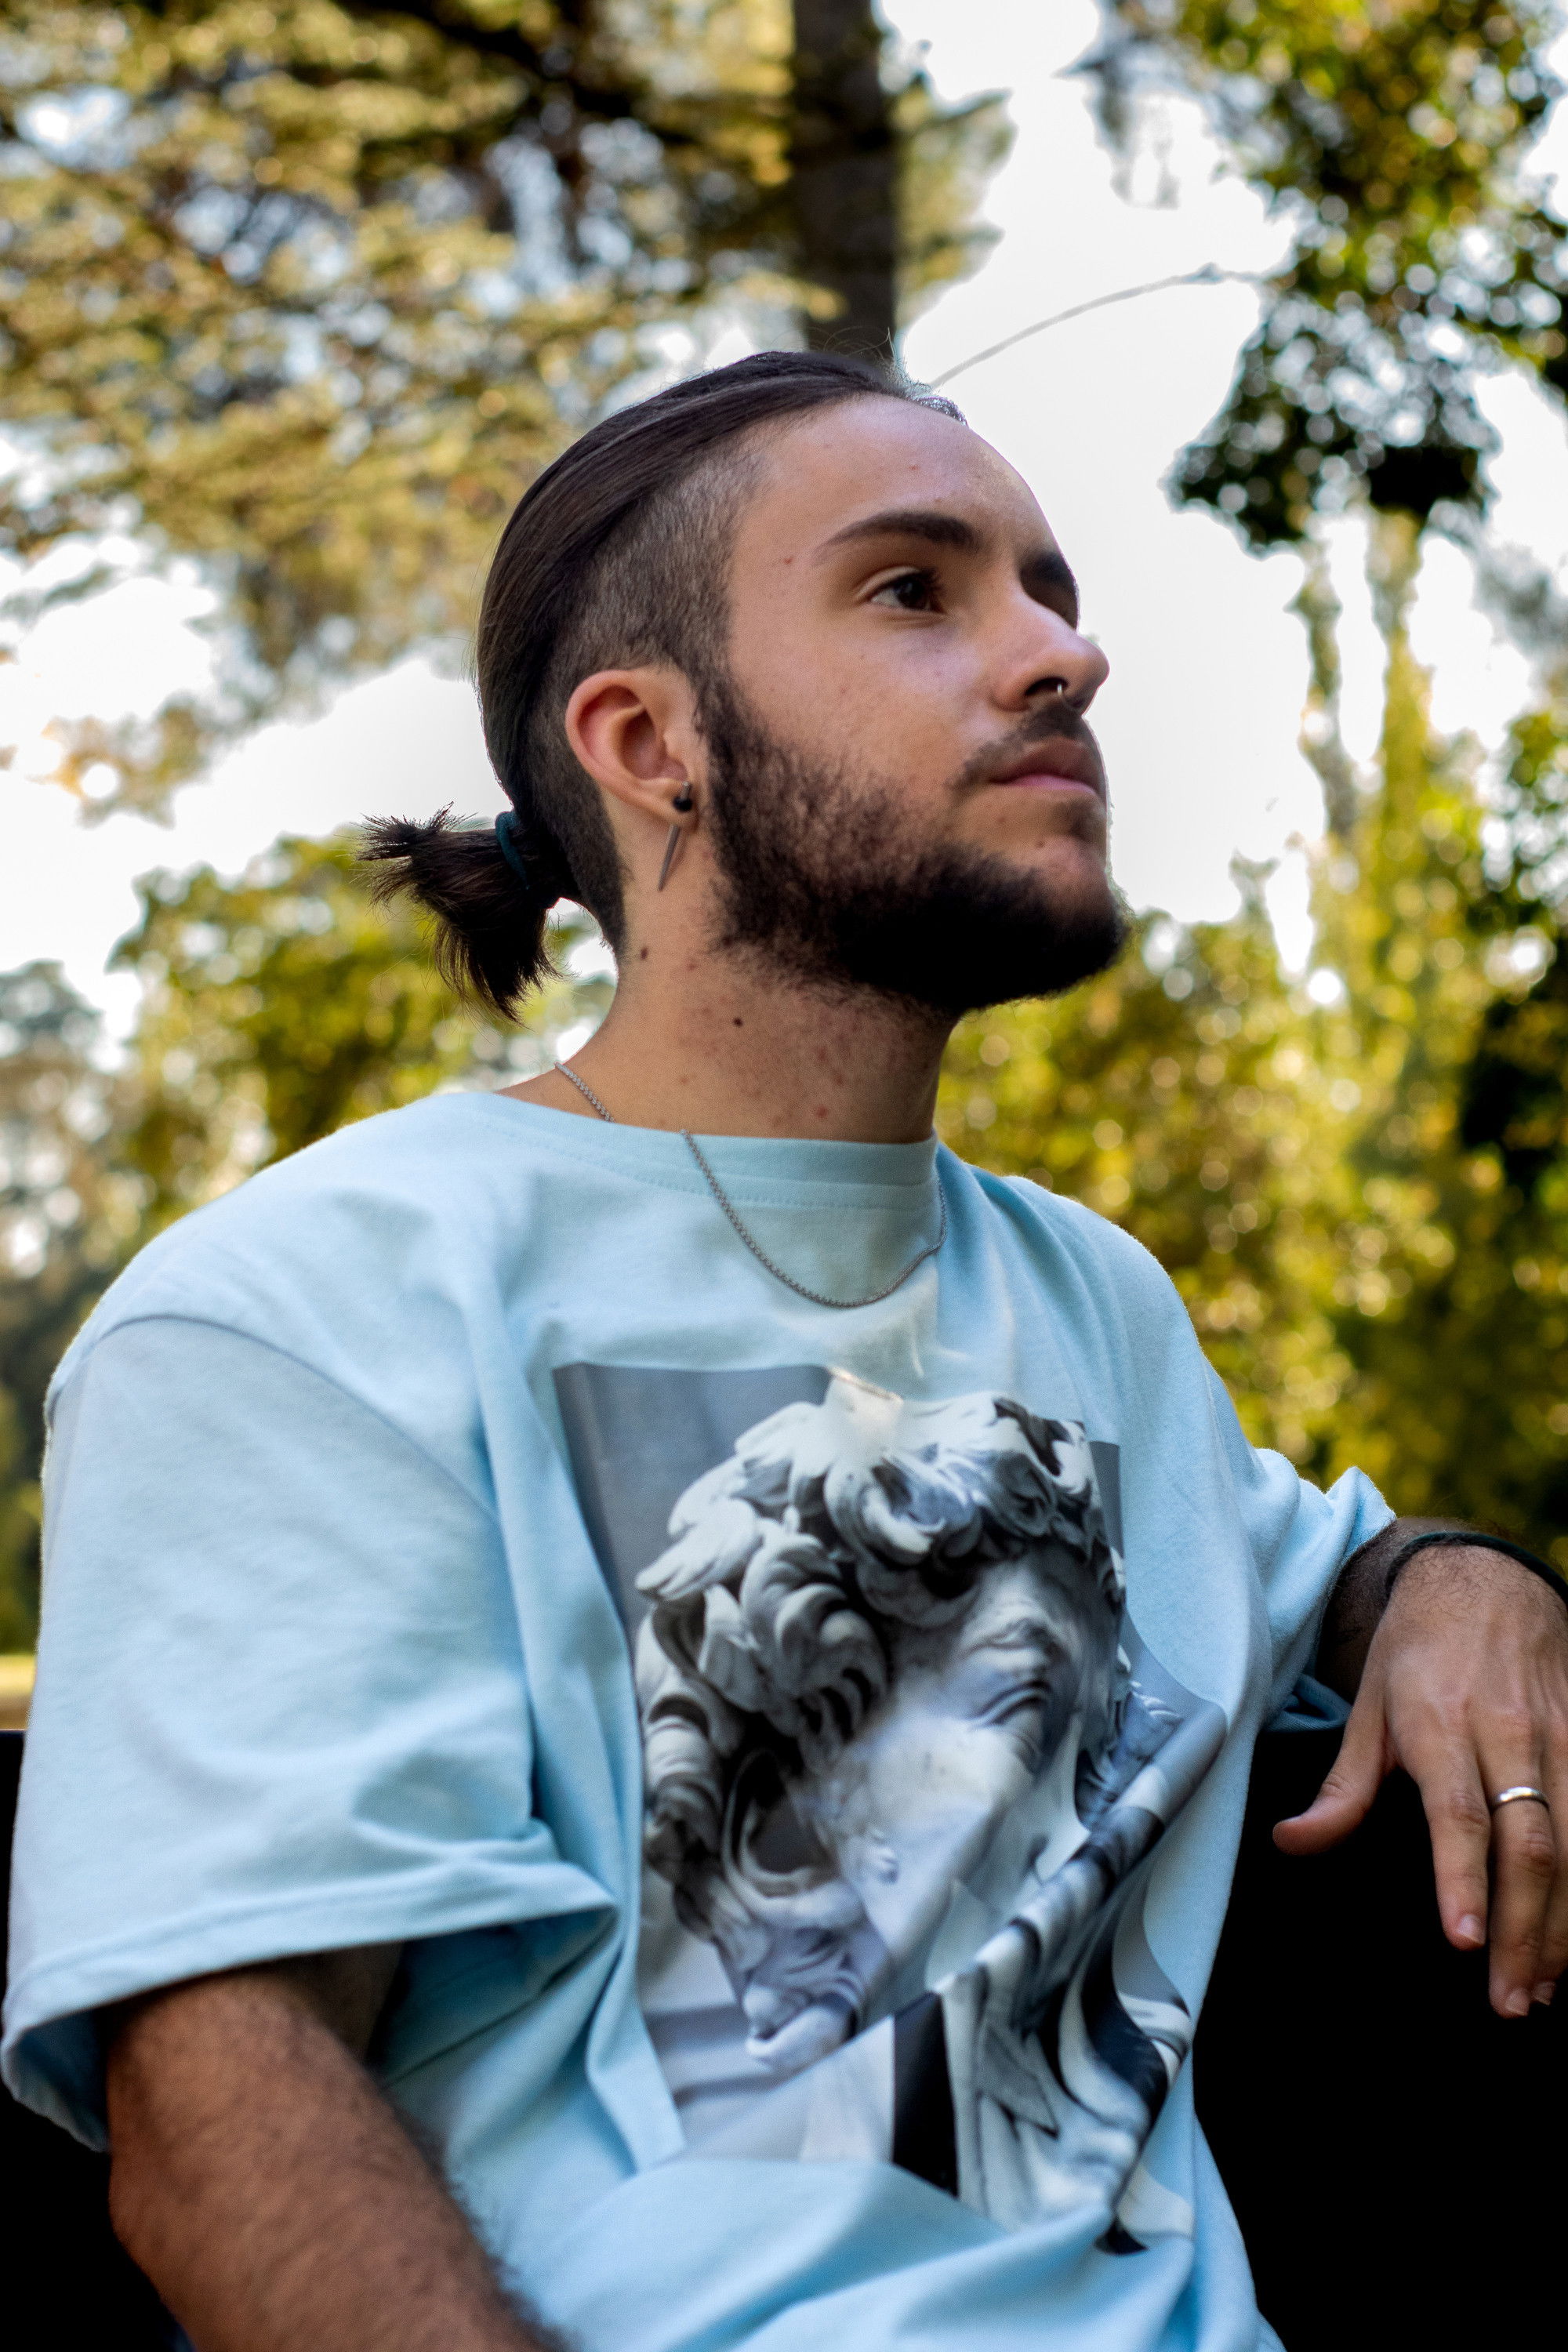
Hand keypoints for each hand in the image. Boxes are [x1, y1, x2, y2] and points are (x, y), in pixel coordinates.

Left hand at [1274, 1546, 1567, 2016]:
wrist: (1488, 1577)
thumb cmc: (1418, 1647)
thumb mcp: (1368, 1703)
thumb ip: (1342, 1787)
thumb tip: (1292, 1844)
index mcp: (1441, 1724)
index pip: (1456, 1813)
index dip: (1462, 1879)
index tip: (1462, 1941)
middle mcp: (1507, 1733)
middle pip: (1528, 1844)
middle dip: (1522, 1930)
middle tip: (1509, 1999)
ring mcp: (1559, 1736)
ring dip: (1564, 1922)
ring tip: (1543, 1984)